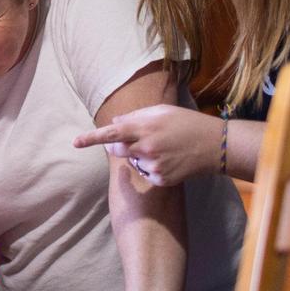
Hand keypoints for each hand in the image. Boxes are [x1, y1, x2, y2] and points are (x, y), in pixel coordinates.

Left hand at [74, 104, 221, 186]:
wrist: (214, 145)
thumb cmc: (186, 123)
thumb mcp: (162, 111)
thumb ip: (136, 116)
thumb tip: (115, 121)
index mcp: (144, 128)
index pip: (111, 133)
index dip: (91, 138)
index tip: (75, 142)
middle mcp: (146, 148)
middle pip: (117, 150)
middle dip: (120, 146)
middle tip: (139, 139)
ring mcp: (154, 165)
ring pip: (133, 162)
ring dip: (140, 156)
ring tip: (163, 148)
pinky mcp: (161, 179)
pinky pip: (146, 174)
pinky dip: (152, 168)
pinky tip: (168, 160)